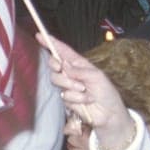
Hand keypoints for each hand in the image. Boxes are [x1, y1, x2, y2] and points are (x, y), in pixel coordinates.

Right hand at [38, 32, 135, 149]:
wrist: (108, 113)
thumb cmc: (106, 92)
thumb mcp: (97, 76)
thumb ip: (79, 70)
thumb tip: (64, 65)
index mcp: (79, 63)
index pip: (62, 50)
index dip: (51, 43)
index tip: (40, 35)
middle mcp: (71, 73)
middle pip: (53, 64)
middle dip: (55, 66)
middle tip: (61, 68)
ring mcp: (68, 86)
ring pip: (56, 80)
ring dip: (70, 85)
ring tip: (84, 90)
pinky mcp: (67, 98)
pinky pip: (64, 94)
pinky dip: (75, 97)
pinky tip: (85, 100)